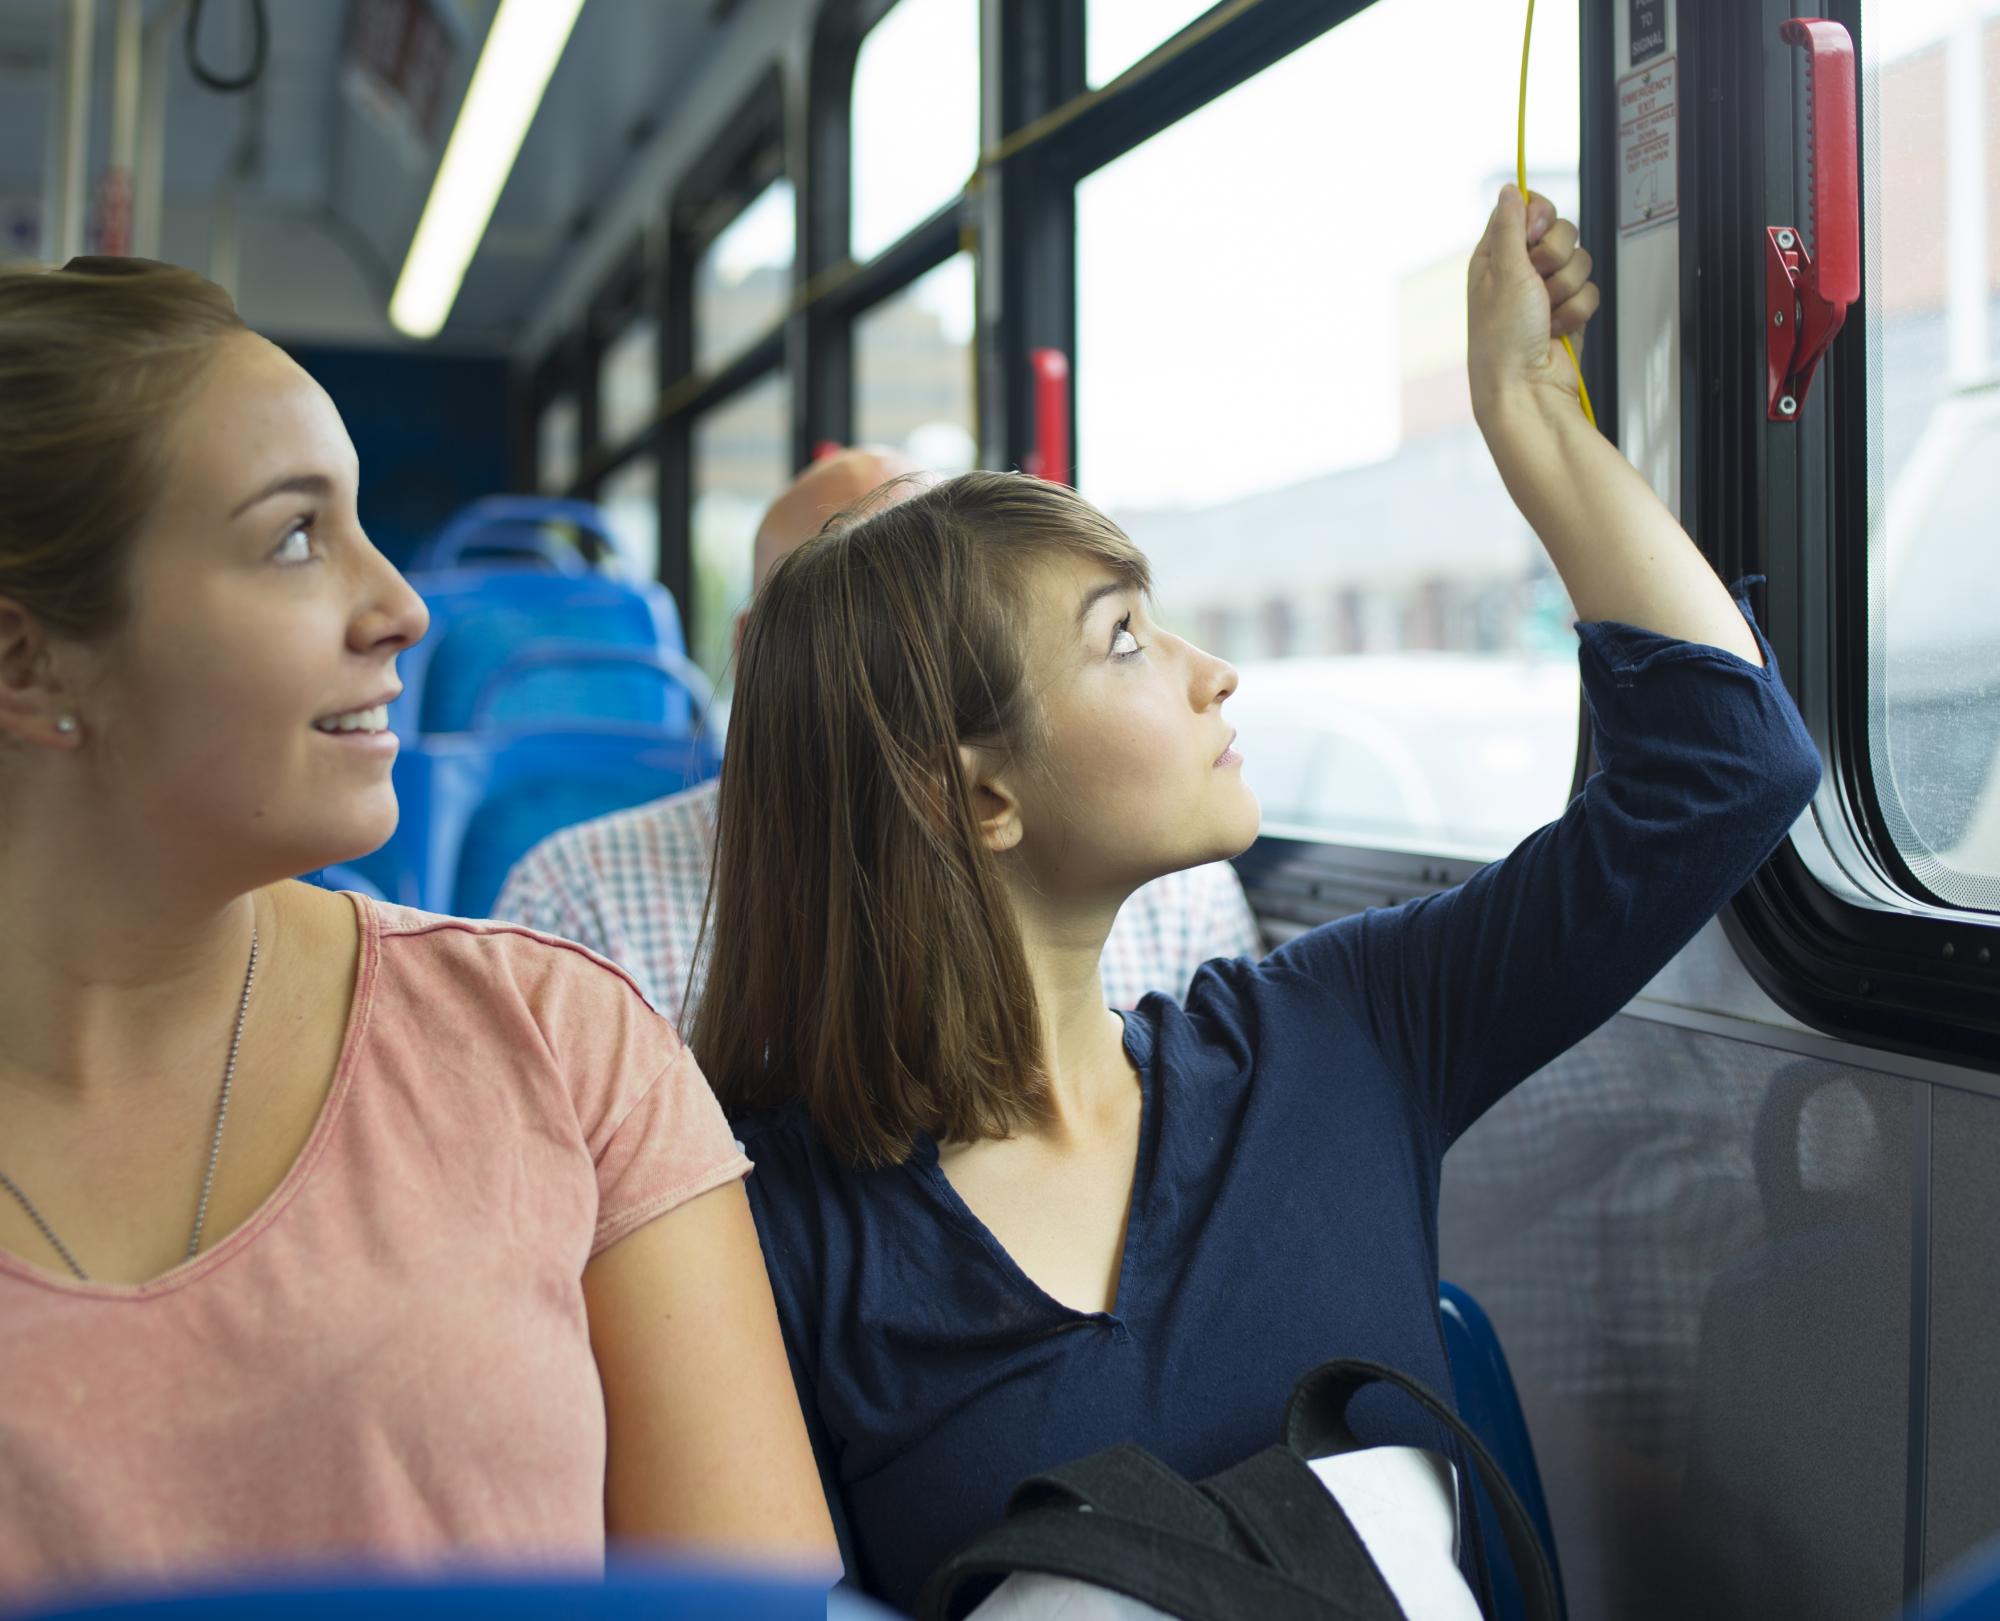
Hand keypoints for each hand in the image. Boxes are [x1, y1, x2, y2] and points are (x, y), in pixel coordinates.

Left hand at [1467, 185, 1600, 422]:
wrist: (1527, 388)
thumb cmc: (1504, 339)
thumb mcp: (1504, 272)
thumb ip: (1510, 226)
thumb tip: (1509, 190)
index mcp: (1496, 256)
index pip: (1527, 208)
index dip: (1538, 217)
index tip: (1534, 235)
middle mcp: (1520, 270)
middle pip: (1561, 230)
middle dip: (1556, 255)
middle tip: (1538, 280)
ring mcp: (1546, 291)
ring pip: (1580, 260)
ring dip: (1565, 288)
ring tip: (1545, 313)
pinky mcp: (1568, 310)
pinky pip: (1589, 290)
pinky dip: (1577, 311)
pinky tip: (1556, 328)